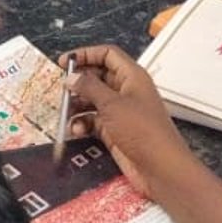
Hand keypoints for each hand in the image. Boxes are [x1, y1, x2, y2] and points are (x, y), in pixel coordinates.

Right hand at [62, 44, 198, 198]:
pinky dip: (83, 124)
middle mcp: (126, 91)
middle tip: (61, 89)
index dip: (86, 54)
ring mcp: (121, 112)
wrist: (160, 168)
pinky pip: (94, 121)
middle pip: (98, 77)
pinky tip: (76, 130)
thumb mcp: (113, 104)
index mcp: (132, 76)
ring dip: (78, 105)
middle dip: (79, 82)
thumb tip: (71, 77)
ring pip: (93, 100)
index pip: (108, 55)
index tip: (64, 61)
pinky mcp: (115, 132)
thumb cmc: (141, 130)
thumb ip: (90, 88)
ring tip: (65, 111)